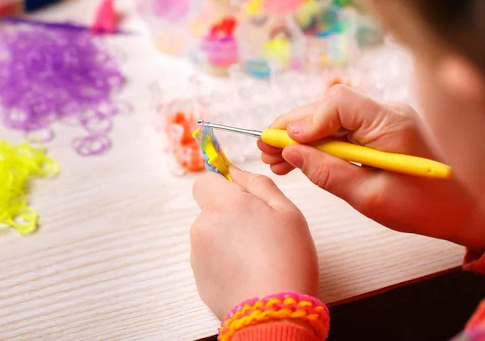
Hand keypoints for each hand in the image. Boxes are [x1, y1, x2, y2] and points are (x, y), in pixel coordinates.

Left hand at [191, 168, 318, 319]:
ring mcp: (197, 254)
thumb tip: (236, 172)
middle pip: (211, 210)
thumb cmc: (287, 259)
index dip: (222, 187)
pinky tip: (248, 274)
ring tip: (257, 258)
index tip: (242, 200)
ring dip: (228, 240)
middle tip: (261, 233)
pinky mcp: (198, 278)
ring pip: (211, 235)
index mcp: (223, 204)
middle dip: (231, 216)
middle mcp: (203, 225)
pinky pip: (210, 260)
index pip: (204, 181)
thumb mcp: (287, 212)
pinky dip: (225, 262)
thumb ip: (259, 185)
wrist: (274, 312)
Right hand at [260, 85, 484, 252]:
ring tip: (275, 159)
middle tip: (265, 151)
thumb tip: (290, 153)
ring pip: (329, 117)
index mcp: (392, 123)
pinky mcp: (376, 128)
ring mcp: (381, 118)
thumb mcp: (369, 197)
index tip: (284, 143)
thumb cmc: (421, 208)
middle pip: (328, 107)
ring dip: (300, 136)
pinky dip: (316, 142)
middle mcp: (386, 111)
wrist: (458, 211)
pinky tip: (296, 158)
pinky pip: (338, 128)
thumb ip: (327, 173)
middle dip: (294, 128)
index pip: (340, 103)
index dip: (307, 120)